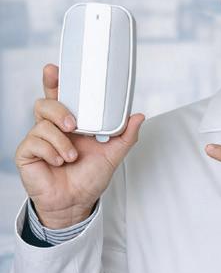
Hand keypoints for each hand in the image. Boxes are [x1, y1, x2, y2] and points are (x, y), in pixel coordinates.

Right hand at [15, 63, 144, 228]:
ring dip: (61, 138)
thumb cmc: (90, 175)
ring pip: (41, 121)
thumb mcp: (114, 154)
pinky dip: (51, 152)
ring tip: (72, 155)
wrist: (76, 203)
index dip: (56, 81)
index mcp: (73, 121)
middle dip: (58, 107)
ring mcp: (39, 139)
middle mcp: (54, 126)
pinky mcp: (28, 153)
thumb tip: (139, 116)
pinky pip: (34, 142)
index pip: (62, 95)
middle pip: (46, 102)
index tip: (55, 69)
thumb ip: (126, 135)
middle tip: (73, 123)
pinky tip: (60, 162)